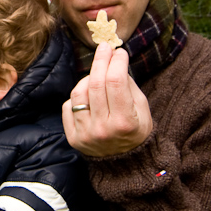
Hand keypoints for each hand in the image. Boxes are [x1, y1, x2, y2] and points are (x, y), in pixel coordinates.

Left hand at [62, 42, 152, 156]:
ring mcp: (85, 134)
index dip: (116, 62)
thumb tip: (114, 59)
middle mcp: (103, 129)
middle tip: (104, 47)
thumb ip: (128, 84)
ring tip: (97, 75)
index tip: (118, 51)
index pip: (116, 82)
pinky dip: (78, 97)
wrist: (125, 163)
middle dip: (100, 60)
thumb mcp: (142, 108)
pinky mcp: (73, 138)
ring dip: (88, 77)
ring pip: (79, 92)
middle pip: (96, 84)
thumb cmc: (135, 130)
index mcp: (125, 122)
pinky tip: (89, 96)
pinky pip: (68, 106)